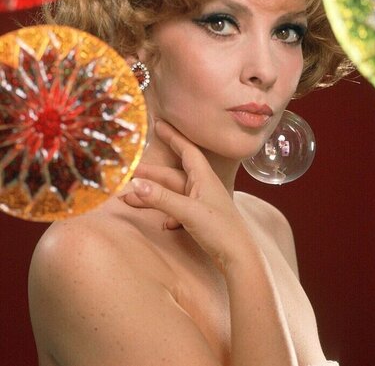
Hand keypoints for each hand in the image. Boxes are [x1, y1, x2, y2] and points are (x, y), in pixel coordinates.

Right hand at [122, 120, 258, 273]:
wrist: (239, 258)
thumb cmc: (220, 230)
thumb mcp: (188, 212)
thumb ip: (161, 198)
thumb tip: (135, 183)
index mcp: (203, 177)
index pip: (186, 149)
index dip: (172, 137)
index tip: (159, 124)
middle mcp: (202, 186)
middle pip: (172, 174)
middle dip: (150, 173)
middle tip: (127, 170)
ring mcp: (201, 202)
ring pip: (171, 194)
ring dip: (152, 195)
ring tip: (128, 198)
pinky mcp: (199, 218)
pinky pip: (177, 210)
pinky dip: (166, 213)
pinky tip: (161, 223)